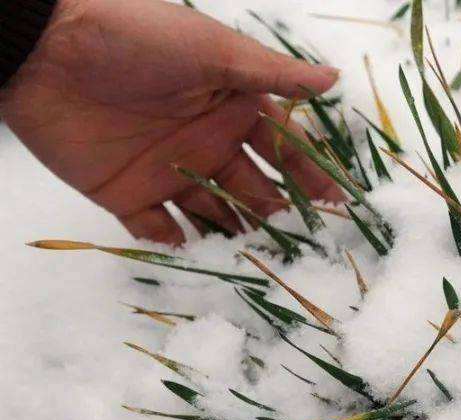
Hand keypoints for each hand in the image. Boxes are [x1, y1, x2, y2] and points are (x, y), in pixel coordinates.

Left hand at [0, 0, 345, 244]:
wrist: (45, 49)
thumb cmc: (137, 37)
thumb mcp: (215, 49)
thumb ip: (274, 73)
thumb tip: (334, 79)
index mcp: (233, 108)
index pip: (284, 152)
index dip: (312, 178)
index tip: (341, 208)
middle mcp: (208, 143)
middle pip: (257, 191)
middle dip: (283, 218)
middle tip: (309, 248)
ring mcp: (170, 172)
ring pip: (217, 217)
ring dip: (240, 240)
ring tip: (267, 267)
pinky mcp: (128, 196)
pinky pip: (161, 232)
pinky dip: (181, 251)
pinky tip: (206, 266)